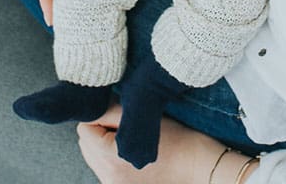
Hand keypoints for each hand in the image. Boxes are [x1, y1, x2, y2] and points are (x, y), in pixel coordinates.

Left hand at [77, 104, 230, 183]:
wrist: (201, 166)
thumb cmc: (177, 139)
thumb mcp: (141, 116)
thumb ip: (109, 110)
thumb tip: (91, 107)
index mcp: (110, 157)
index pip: (84, 128)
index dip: (101, 116)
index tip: (122, 115)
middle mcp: (108, 176)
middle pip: (86, 145)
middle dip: (100, 131)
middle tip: (127, 126)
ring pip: (94, 157)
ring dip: (105, 145)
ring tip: (132, 140)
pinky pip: (106, 168)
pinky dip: (114, 158)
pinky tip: (134, 152)